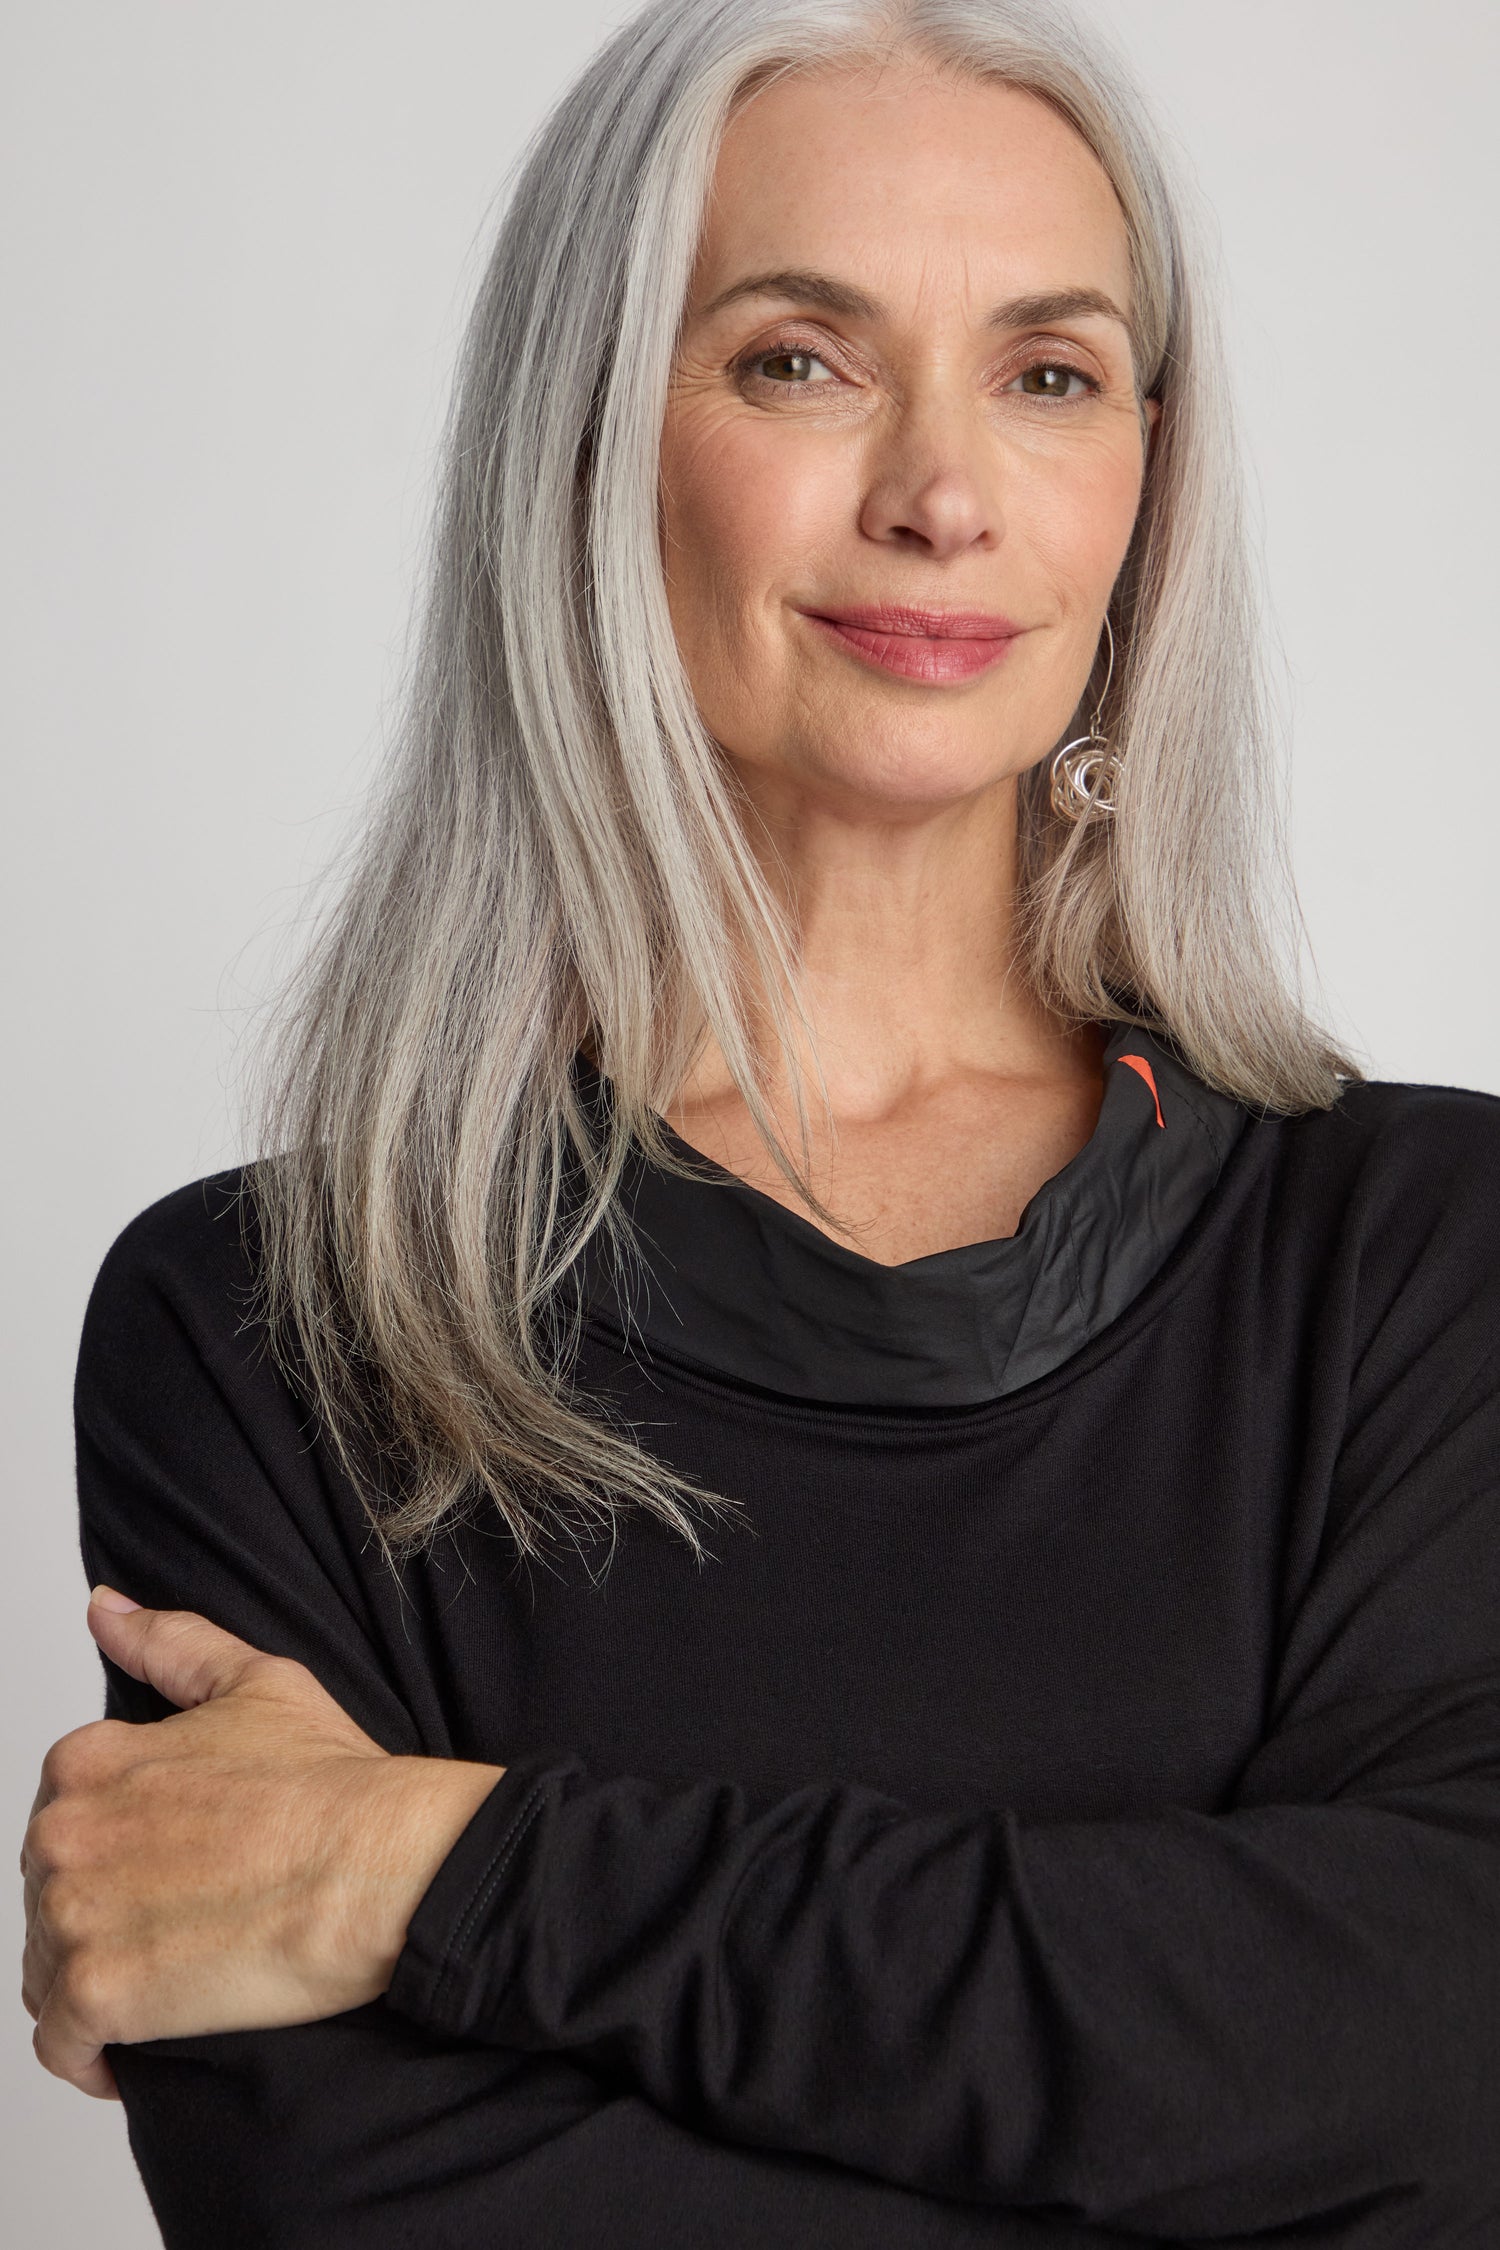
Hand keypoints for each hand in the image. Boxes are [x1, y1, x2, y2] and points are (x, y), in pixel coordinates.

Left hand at [21, 1589, 504, 2099]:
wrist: (382, 1861)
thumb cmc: (334, 1782)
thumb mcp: (256, 1682)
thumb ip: (169, 1644)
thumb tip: (106, 1612)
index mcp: (88, 1761)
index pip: (62, 1826)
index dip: (115, 1856)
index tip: (166, 1875)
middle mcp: (63, 1832)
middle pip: (48, 1900)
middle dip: (100, 1920)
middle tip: (179, 1929)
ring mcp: (74, 1915)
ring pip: (47, 1973)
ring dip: (94, 1987)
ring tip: (167, 1987)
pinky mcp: (97, 1994)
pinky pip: (61, 2045)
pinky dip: (91, 2056)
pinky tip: (139, 2049)